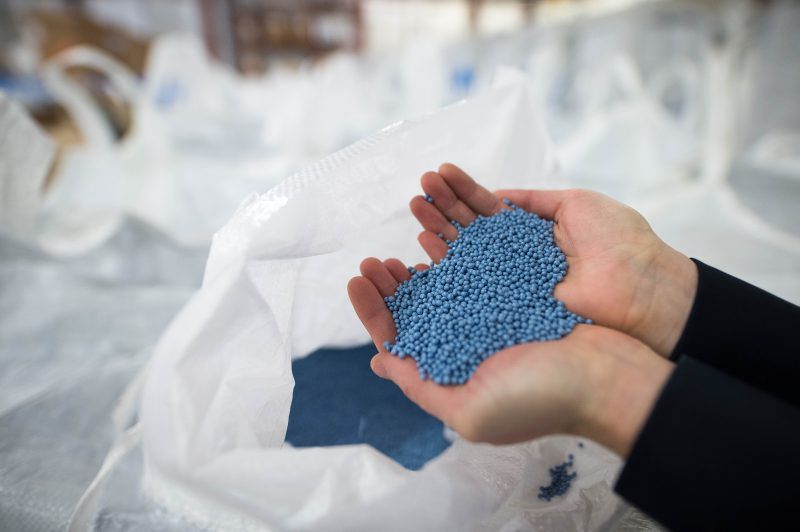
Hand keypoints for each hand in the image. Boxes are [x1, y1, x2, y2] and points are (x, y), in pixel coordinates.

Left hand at [348, 262, 672, 454]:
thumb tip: (381, 361)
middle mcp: (468, 340)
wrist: (608, 377)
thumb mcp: (469, 410)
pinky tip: (441, 230)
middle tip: (374, 258)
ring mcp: (492, 314)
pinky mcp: (518, 291)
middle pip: (418, 305)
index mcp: (451, 370)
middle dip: (392, 282)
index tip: (358, 279)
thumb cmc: (539, 399)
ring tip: (403, 232)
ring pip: (446, 279)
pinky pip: (479, 262)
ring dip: (422, 254)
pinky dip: (458, 244)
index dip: (375, 309)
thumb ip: (421, 387)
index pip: (401, 337)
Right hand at [408, 163, 697, 356]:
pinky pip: (472, 283)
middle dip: (443, 207)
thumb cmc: (619, 241)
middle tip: (418, 188)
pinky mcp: (508, 304)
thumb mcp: (577, 204)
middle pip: (470, 228)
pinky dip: (448, 265)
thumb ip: (532, 201)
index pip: (488, 208)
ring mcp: (509, 281)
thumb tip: (495, 196)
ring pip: (466, 252)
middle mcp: (515, 256)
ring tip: (415, 206)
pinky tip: (425, 245)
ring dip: (438, 229)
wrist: (641, 287)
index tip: (439, 173)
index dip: (463, 191)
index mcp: (532, 231)